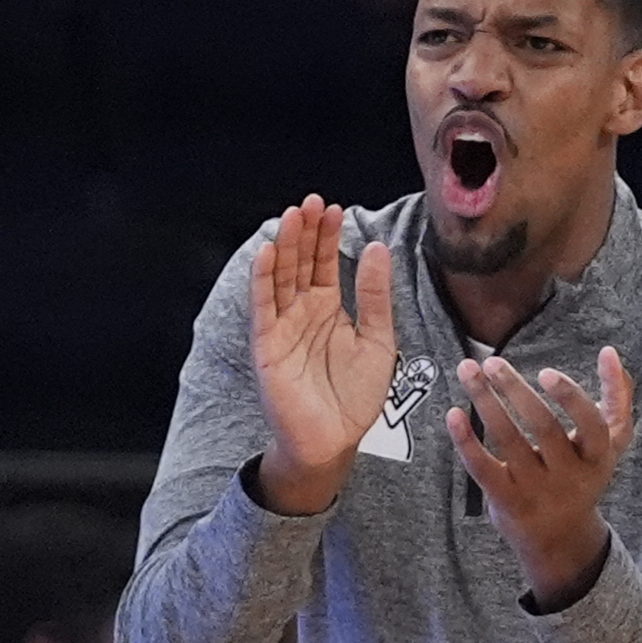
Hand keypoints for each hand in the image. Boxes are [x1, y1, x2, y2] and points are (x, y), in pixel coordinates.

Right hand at [251, 194, 395, 514]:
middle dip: (306, 232)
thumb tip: (377, 248)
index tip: (336, 208)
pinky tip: (267, 252)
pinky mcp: (268, 345)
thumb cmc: (355, 397)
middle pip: (301, 262)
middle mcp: (302, 312)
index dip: (329, 236)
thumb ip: (376, 296)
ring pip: (280, 277)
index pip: (325, 263)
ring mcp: (283, 327)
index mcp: (329, 309)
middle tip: (314, 201)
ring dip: (284, 246)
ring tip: (293, 214)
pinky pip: (263, 307)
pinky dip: (263, 280)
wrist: (334, 441)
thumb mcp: (378, 340)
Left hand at [446, 348, 635, 611]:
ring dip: (485, 401)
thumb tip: (611, 352)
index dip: (571, 398)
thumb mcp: (610, 444)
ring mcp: (535, 489)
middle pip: (544, 427)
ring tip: (467, 369)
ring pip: (508, 440)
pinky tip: (453, 413)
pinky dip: (465, 440)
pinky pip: (482, 468)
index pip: (592, 426)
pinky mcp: (505, 499)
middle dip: (515, 390)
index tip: (546, 371)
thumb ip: (618, 398)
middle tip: (492, 362)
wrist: (559, 538)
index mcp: (597, 458)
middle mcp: (568, 476)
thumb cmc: (583, 474)